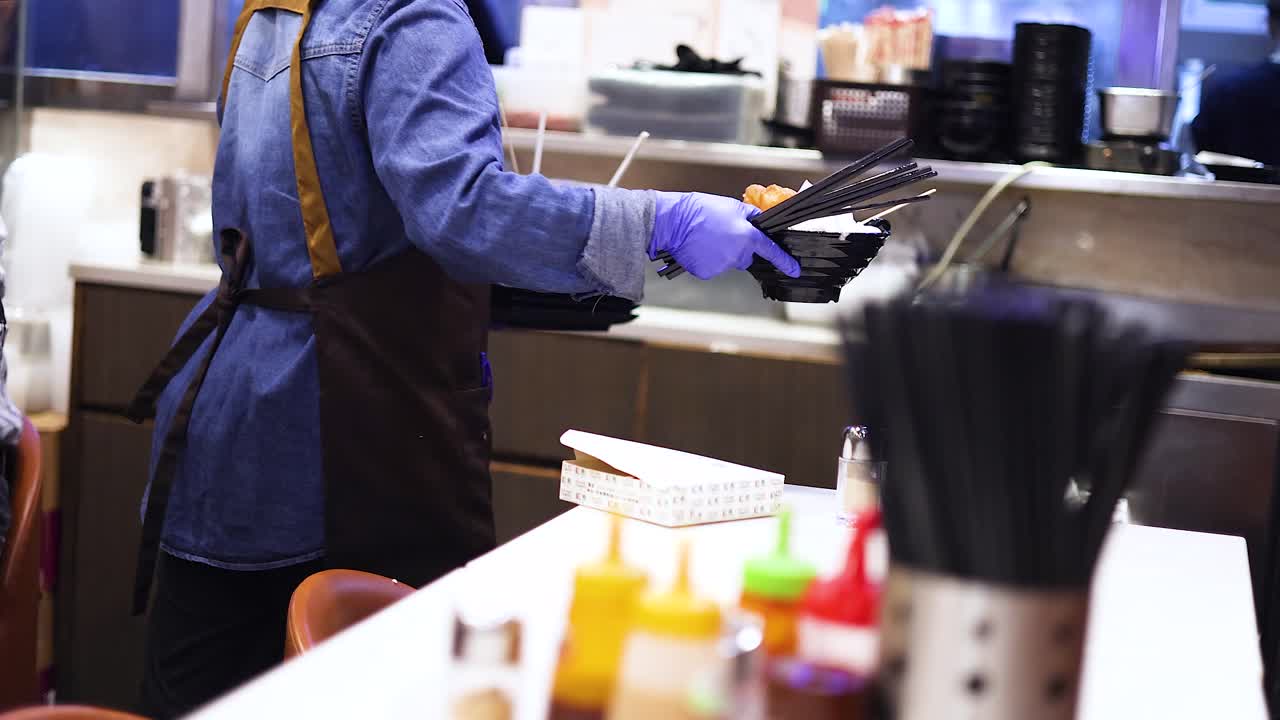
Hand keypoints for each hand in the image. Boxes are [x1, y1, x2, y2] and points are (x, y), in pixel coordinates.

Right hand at [650, 192, 800, 279]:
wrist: (674, 221)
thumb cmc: (700, 210)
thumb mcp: (732, 206)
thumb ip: (751, 217)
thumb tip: (759, 222)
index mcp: (747, 237)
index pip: (771, 251)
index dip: (785, 261)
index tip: (794, 270)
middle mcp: (737, 254)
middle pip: (746, 257)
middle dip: (738, 248)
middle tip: (722, 233)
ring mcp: (721, 265)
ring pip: (728, 262)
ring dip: (721, 253)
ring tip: (707, 238)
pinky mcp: (707, 272)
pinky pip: (713, 267)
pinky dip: (708, 259)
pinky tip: (700, 247)